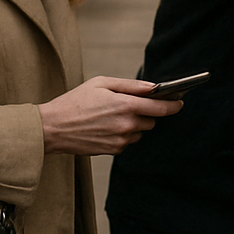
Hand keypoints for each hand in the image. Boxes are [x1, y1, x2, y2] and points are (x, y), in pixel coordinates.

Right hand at [37, 77, 182, 155]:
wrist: (53, 128)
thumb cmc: (75, 101)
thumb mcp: (102, 83)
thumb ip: (130, 85)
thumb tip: (153, 87)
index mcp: (125, 105)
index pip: (161, 108)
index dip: (173, 105)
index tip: (180, 102)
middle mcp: (127, 125)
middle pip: (151, 120)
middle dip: (145, 113)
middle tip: (127, 105)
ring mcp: (121, 140)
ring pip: (139, 131)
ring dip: (133, 124)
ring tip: (110, 116)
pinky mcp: (114, 150)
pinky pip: (127, 141)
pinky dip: (122, 134)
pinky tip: (104, 127)